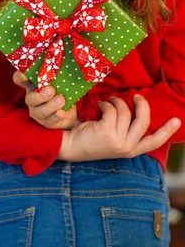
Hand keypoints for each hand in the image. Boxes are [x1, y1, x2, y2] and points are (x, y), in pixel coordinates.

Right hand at [13, 70, 77, 129]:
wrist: (70, 109)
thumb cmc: (61, 89)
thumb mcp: (58, 79)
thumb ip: (56, 72)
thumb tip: (63, 57)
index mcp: (32, 85)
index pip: (20, 80)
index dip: (20, 77)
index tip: (25, 73)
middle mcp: (32, 98)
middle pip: (30, 98)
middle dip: (40, 95)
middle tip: (51, 90)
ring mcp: (38, 112)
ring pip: (40, 111)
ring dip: (50, 106)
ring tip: (61, 100)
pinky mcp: (46, 122)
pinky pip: (50, 120)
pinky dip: (56, 116)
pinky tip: (62, 112)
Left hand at [58, 94, 180, 160]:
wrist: (72, 147)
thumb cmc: (92, 140)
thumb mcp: (114, 140)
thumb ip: (126, 131)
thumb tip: (137, 110)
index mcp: (131, 150)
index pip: (154, 142)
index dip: (166, 131)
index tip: (176, 121)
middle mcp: (127, 147)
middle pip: (144, 121)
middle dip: (142, 105)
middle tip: (137, 96)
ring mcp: (117, 140)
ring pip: (126, 112)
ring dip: (117, 101)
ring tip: (109, 101)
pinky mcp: (107, 132)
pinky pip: (112, 110)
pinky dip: (105, 104)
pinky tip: (99, 106)